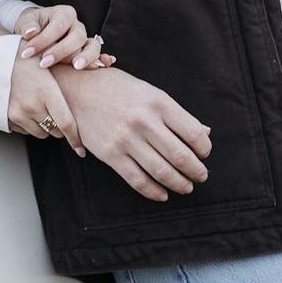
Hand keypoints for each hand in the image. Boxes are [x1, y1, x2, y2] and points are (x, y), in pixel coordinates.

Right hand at [8, 53, 85, 155]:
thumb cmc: (21, 55)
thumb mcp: (47, 55)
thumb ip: (72, 62)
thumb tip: (104, 65)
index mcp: (45, 91)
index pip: (66, 124)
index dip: (76, 139)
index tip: (81, 150)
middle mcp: (32, 106)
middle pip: (55, 130)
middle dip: (59, 124)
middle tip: (56, 108)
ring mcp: (17, 114)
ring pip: (40, 133)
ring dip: (44, 125)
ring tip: (40, 105)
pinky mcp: (7, 119)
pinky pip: (25, 130)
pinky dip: (29, 123)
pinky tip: (27, 106)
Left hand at [14, 4, 113, 71]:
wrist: (37, 34)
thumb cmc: (31, 26)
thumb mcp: (26, 21)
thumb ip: (27, 25)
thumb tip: (31, 32)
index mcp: (64, 13)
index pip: (57, 26)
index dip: (43, 40)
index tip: (27, 53)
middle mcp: (77, 25)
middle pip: (77, 37)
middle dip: (60, 51)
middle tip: (44, 63)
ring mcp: (85, 39)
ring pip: (92, 46)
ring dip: (85, 57)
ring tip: (75, 67)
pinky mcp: (87, 52)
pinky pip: (99, 55)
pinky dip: (103, 60)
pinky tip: (104, 66)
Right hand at [57, 66, 211, 201]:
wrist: (75, 90)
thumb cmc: (115, 88)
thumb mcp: (148, 92)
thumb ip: (176, 113)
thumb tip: (206, 133)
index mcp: (157, 101)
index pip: (193, 133)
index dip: (204, 149)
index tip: (204, 153)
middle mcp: (144, 121)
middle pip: (181, 156)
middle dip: (196, 171)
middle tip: (200, 175)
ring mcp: (126, 139)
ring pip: (163, 172)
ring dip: (180, 184)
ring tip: (186, 186)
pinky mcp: (111, 155)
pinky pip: (138, 180)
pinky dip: (155, 192)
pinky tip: (163, 194)